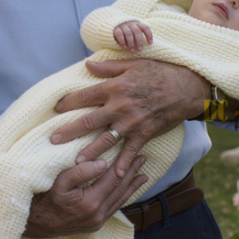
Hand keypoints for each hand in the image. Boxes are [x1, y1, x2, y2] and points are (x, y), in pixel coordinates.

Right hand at [23, 154, 147, 236]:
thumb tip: (102, 163)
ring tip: (143, 176)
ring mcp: (97, 222)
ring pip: (119, 201)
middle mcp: (97, 215)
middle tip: (143, 159)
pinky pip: (113, 208)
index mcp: (90, 202)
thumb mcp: (58, 182)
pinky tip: (126, 191)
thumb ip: (80, 172)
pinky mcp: (94, 225)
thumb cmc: (43, 199)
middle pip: (120, 190)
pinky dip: (122, 197)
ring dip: (131, 186)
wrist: (35, 223)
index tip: (136, 154)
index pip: (113, 180)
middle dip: (133, 174)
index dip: (126, 166)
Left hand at [52, 59, 209, 175]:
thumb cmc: (158, 72)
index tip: (54, 109)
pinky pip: (130, 151)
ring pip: (105, 140)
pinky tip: (115, 175)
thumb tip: (87, 65)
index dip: (67, 103)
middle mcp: (119, 107)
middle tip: (53, 139)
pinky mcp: (144, 134)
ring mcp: (131, 123)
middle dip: (68, 131)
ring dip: (90, 152)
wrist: (185, 87)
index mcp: (114, 88)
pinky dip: (123, 164)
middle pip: (88, 122)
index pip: (84, 97)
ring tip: (75, 162)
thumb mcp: (132, 64)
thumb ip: (108, 68)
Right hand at [113, 21, 152, 51]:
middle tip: (140, 50)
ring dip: (131, 43)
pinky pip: (119, 34)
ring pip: (128, 33)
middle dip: (139, 41)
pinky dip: (122, 41)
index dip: (149, 35)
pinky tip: (124, 47)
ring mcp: (123, 26)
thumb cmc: (126, 32)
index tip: (150, 43)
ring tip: (132, 50)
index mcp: (137, 24)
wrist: (111, 26)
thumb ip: (139, 35)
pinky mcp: (115, 29)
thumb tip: (147, 44)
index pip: (145, 27)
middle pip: (137, 31)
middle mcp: (130, 24)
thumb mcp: (133, 31)